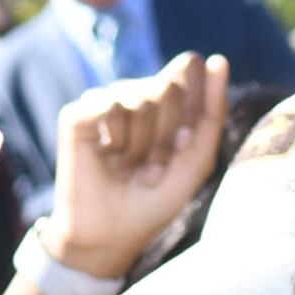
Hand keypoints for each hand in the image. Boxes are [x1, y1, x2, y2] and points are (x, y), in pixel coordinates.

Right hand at [51, 54, 229, 274]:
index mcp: (166, 101)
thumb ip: (212, 114)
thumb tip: (217, 59)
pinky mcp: (78, 115)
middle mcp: (134, 94)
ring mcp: (105, 102)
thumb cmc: (154, 201)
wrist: (111, 236)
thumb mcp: (196, 161)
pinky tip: (109, 158)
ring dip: (142, 145)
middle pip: (169, 86)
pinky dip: (117, 140)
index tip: (183, 144)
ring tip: (128, 168)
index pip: (188, 69)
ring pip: (140, 97)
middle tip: (152, 165)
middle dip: (167, 135)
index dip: (194, 103)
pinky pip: (111, 107)